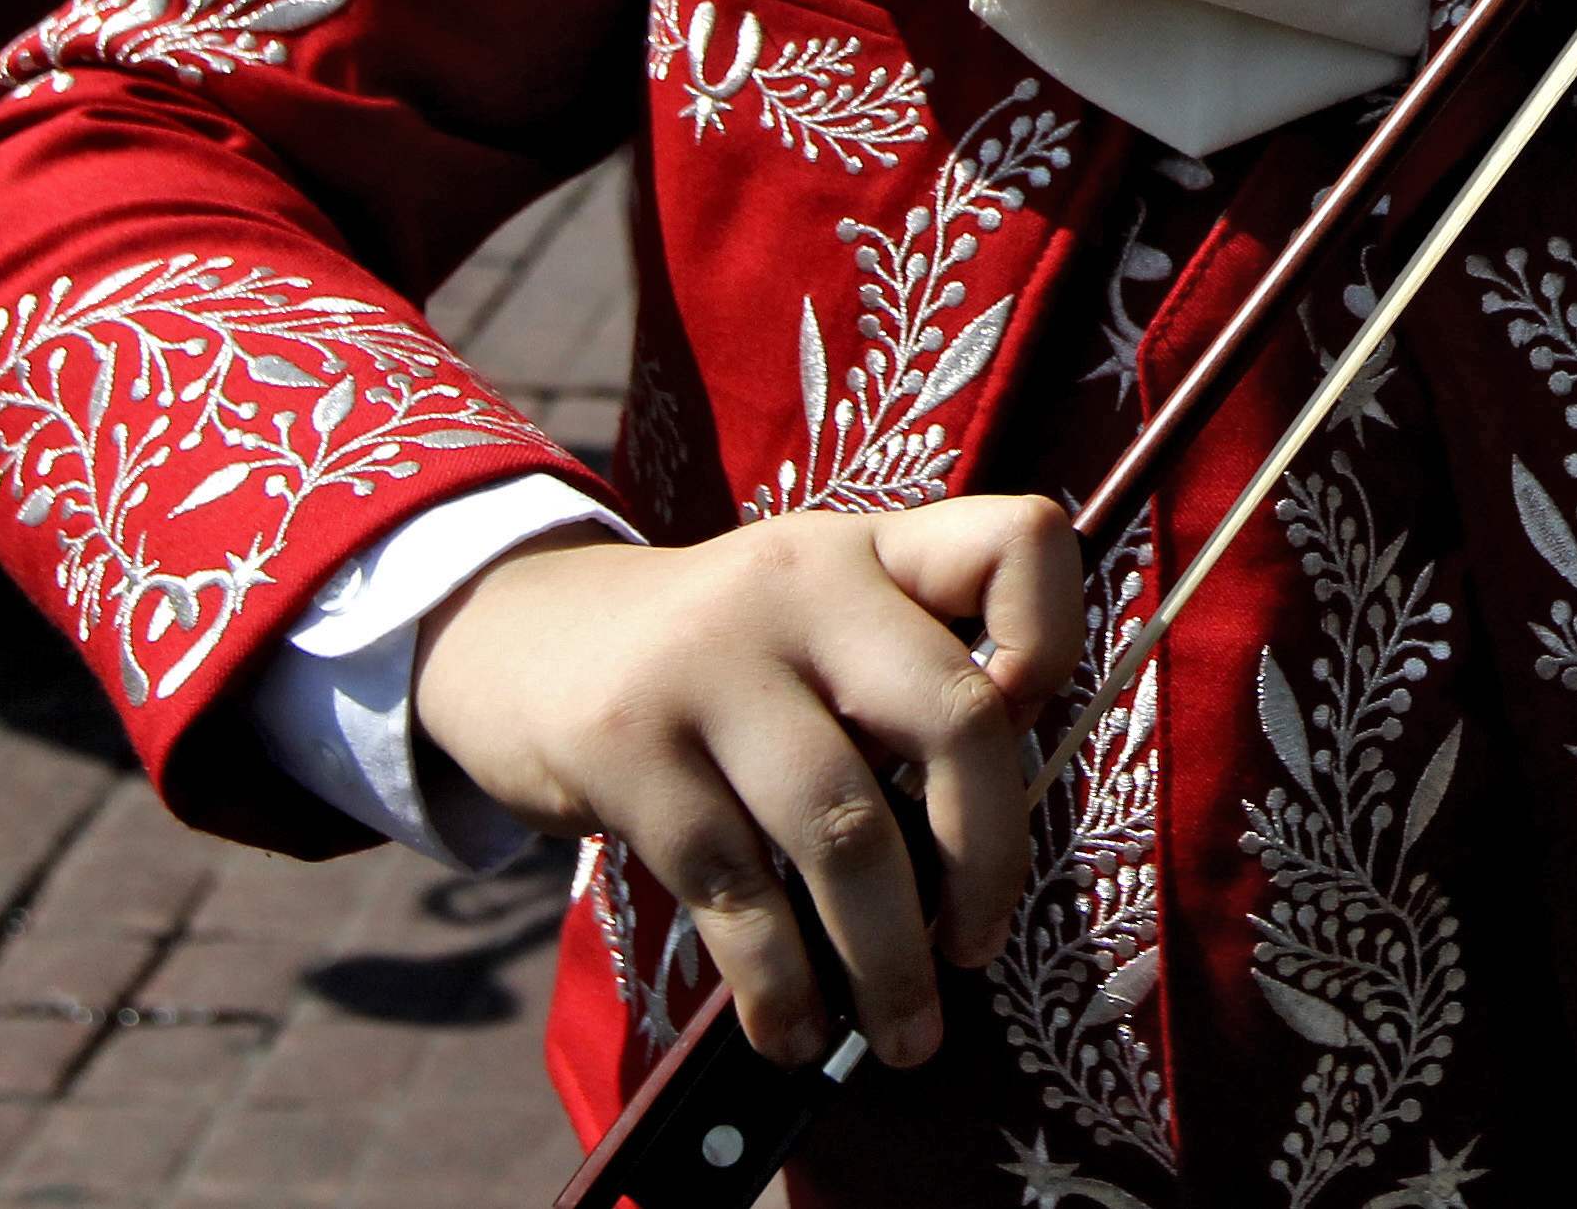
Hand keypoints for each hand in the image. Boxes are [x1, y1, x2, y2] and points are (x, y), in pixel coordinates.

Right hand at [409, 497, 1081, 1067]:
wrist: (520, 637)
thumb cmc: (723, 661)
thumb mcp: (818, 621)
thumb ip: (906, 687)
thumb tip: (989, 862)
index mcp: (875, 549)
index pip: (1020, 544)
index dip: (1057, 641)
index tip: (1029, 735)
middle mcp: (805, 586)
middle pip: (953, 716)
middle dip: (989, 857)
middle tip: (979, 943)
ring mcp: (710, 665)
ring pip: (845, 830)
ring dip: (889, 958)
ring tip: (908, 1031)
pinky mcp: (628, 750)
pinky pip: (736, 890)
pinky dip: (782, 984)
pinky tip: (797, 1031)